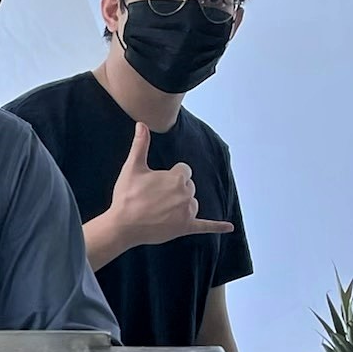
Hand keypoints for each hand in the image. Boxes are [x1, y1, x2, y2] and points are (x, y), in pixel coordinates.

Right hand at [108, 123, 234, 248]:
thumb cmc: (127, 195)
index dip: (170, 176)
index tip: (155, 183)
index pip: (184, 171)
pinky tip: (229, 227)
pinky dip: (217, 226)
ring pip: (191, 203)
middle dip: (175, 190)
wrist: (123, 225)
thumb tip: (142, 124)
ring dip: (181, 205)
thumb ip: (141, 144)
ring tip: (160, 210)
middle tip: (154, 197)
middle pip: (188, 187)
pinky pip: (205, 225)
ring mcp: (187, 212)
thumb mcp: (133, 167)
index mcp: (177, 178)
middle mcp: (187, 194)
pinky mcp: (185, 227)